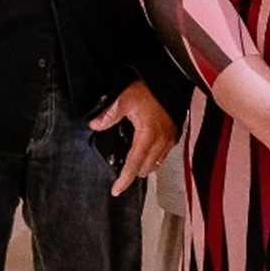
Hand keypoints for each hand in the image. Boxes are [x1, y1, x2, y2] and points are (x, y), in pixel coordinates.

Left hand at [89, 80, 176, 196]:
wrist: (171, 80)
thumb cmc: (150, 88)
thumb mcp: (124, 99)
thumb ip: (109, 115)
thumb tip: (95, 126)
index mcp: (148, 135)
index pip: (133, 164)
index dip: (124, 180)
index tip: (116, 190)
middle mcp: (161, 141)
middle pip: (145, 169)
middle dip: (132, 173)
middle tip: (120, 172)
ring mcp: (169, 140)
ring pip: (155, 164)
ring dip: (143, 166)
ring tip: (131, 162)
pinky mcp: (174, 136)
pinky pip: (163, 156)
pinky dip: (152, 158)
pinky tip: (144, 150)